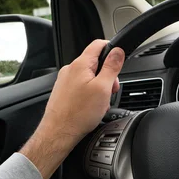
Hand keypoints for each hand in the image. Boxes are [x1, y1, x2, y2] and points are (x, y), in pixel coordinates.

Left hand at [21, 40, 124, 178]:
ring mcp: (65, 81)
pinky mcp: (63, 92)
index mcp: (80, 65)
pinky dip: (90, 93)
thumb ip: (112, 67)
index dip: (112, 49)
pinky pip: (82, 86)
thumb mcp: (103, 88)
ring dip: (99, 86)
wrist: (59, 133)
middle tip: (111, 90)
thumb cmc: (78, 114)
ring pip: (89, 76)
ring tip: (100, 102)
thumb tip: (118, 51)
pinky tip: (92, 107)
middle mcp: (70, 70)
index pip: (98, 45)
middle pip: (96, 63)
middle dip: (107, 75)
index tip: (119, 60)